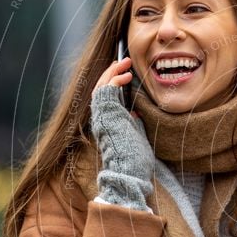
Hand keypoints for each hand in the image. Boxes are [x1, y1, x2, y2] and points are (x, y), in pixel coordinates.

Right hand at [90, 59, 154, 210]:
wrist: (130, 174)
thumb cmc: (135, 163)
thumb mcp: (136, 139)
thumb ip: (133, 125)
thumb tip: (136, 113)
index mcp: (107, 125)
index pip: (106, 99)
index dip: (113, 83)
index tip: (124, 74)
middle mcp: (101, 120)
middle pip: (100, 90)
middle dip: (111, 73)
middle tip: (124, 62)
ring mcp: (102, 118)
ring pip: (101, 88)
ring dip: (112, 73)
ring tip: (124, 64)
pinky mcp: (106, 117)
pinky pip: (106, 93)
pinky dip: (115, 81)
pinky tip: (125, 75)